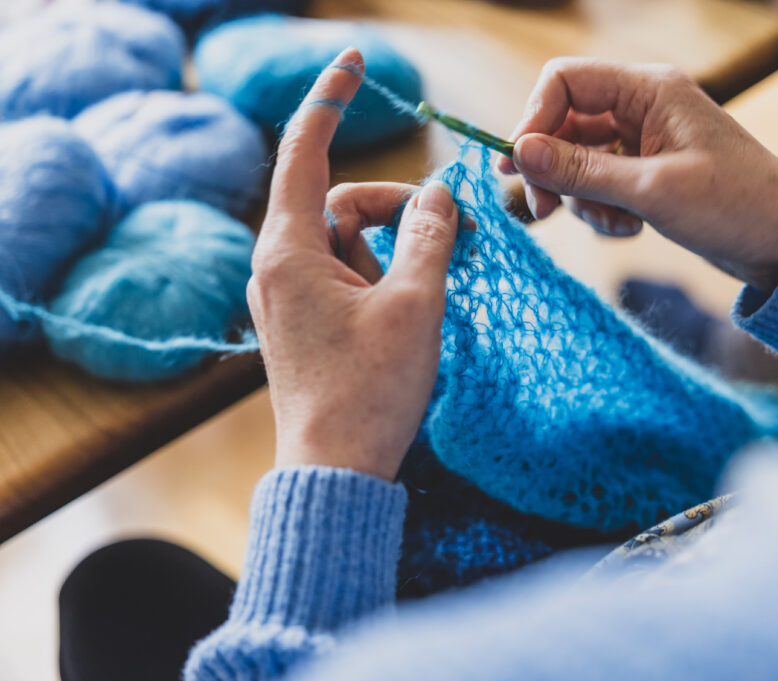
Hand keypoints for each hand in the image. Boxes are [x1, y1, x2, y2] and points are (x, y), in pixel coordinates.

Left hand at [247, 48, 459, 480]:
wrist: (336, 472)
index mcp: (289, 251)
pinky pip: (345, 273)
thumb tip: (438, 196)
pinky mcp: (304, 321)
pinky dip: (381, 274)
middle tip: (448, 232)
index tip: (354, 60)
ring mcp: (288, 296)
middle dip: (395, 206)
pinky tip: (410, 310)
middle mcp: (277, 266)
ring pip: (346, 240)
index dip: (331, 99)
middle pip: (340, 200)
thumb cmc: (370, 392)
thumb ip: (429, 237)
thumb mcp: (415, 305)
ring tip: (430, 289)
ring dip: (394, 247)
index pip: (304, 150)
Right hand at [499, 58, 777, 291]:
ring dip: (583, 199)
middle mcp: (643, 107)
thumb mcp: (650, 191)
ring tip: (615, 225)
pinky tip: (631, 230)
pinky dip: (604, 211)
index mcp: (649, 90)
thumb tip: (519, 152)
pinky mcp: (649, 173)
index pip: (564, 81)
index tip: (519, 168)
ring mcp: (645, 141)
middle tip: (544, 211)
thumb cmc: (734, 207)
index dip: (533, 119)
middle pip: (565, 124)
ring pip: (580, 161)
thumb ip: (580, 171)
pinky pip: (602, 185)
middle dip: (553, 170)